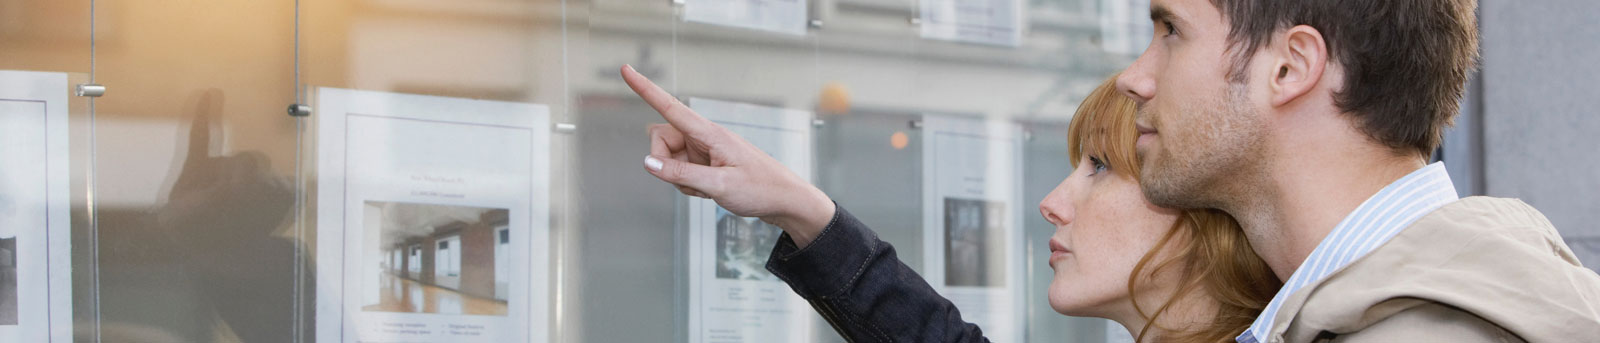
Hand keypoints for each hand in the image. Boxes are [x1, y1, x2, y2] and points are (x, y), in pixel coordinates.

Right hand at [621, 65, 834, 246]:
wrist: (786, 202)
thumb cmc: (760, 190)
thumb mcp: (718, 185)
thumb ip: (681, 173)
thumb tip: (647, 162)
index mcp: (710, 133)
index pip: (670, 107)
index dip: (645, 89)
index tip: (626, 70)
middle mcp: (705, 137)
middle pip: (662, 139)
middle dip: (664, 162)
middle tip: (689, 181)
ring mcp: (705, 150)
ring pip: (670, 158)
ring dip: (678, 177)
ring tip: (706, 189)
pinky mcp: (708, 163)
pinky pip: (682, 170)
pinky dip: (687, 183)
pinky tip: (708, 192)